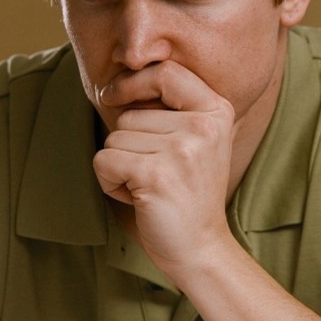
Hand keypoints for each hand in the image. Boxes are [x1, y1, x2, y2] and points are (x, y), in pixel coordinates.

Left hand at [93, 61, 238, 276]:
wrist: (201, 248)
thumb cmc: (188, 194)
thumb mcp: (195, 141)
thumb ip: (170, 109)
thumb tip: (117, 83)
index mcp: (216, 111)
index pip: (166, 72)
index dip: (133, 81)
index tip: (113, 95)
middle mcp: (203, 126)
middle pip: (130, 113)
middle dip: (128, 145)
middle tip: (155, 173)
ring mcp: (181, 150)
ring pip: (114, 137)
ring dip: (119, 166)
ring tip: (149, 186)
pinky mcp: (155, 175)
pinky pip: (104, 160)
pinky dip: (109, 182)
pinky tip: (137, 197)